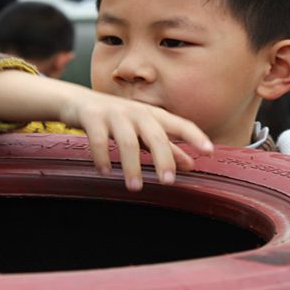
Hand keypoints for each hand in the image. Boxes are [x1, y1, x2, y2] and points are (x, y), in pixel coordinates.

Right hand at [0, 70, 212, 191]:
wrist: (79, 102)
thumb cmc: (119, 120)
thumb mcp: (145, 132)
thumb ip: (168, 147)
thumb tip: (191, 165)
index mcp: (154, 116)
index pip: (181, 124)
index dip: (196, 136)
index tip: (210, 151)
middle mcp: (137, 113)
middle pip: (156, 135)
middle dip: (164, 158)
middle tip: (168, 182)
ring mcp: (114, 114)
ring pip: (127, 141)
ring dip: (131, 165)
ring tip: (135, 187)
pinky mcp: (92, 117)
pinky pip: (99, 139)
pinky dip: (102, 157)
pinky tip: (104, 172)